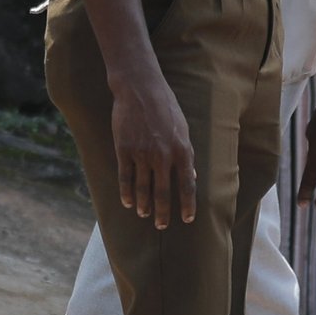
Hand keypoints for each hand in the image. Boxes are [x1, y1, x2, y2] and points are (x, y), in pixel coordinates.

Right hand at [110, 75, 198, 228]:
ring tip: (144, 214)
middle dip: (163, 212)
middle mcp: (163, 156)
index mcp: (182, 150)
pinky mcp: (124, 149)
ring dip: (144, 205)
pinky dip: (126, 192)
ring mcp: (142, 154)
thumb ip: (187, 153)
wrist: (140, 88)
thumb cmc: (165, 106)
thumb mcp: (183, 128)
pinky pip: (125, 177)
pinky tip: (127, 202)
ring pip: (143, 188)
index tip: (188, 219)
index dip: (188, 205)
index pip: (187, 185)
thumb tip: (192, 177)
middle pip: (164, 192)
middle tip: (162, 226)